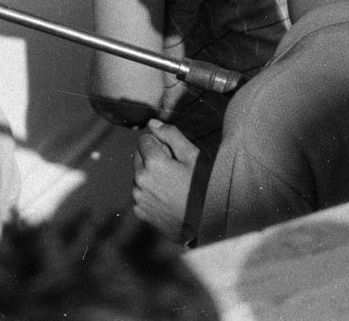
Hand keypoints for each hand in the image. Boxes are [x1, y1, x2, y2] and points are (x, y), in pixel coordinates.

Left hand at [132, 120, 198, 240]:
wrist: (209, 225)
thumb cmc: (205, 187)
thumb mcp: (194, 157)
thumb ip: (171, 136)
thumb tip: (152, 123)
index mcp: (153, 163)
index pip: (144, 140)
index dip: (159, 143)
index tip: (173, 154)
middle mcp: (140, 180)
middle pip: (139, 157)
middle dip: (152, 158)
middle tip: (174, 169)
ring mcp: (139, 198)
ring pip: (139, 176)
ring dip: (149, 176)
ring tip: (173, 186)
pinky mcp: (141, 212)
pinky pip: (140, 194)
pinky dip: (149, 193)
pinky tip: (168, 199)